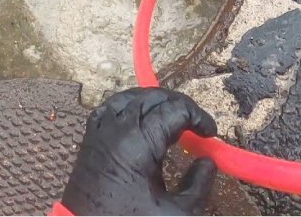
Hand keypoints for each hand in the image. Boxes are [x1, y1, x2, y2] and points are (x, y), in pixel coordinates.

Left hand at [62, 87, 217, 215]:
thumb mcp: (176, 214)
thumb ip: (198, 185)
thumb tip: (207, 162)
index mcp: (139, 142)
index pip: (175, 110)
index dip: (198, 117)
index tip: (211, 133)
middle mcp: (118, 128)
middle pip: (154, 97)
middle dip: (180, 105)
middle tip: (196, 125)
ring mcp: (101, 130)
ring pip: (131, 96)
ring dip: (155, 101)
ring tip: (173, 118)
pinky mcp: (90, 138)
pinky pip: (111, 106)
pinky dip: (129, 105)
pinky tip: (139, 117)